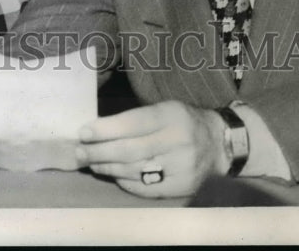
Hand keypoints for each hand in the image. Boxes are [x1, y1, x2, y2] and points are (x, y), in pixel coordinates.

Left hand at [75, 101, 226, 198]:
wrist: (218, 144)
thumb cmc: (183, 121)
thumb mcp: (165, 109)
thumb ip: (137, 118)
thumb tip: (99, 129)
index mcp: (172, 116)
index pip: (133, 123)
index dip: (105, 129)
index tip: (83, 132)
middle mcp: (178, 141)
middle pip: (131, 150)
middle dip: (100, 151)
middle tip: (80, 152)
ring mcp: (181, 167)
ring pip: (135, 171)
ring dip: (108, 168)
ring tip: (92, 163)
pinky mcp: (182, 187)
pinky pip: (146, 188)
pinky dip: (126, 182)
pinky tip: (114, 176)